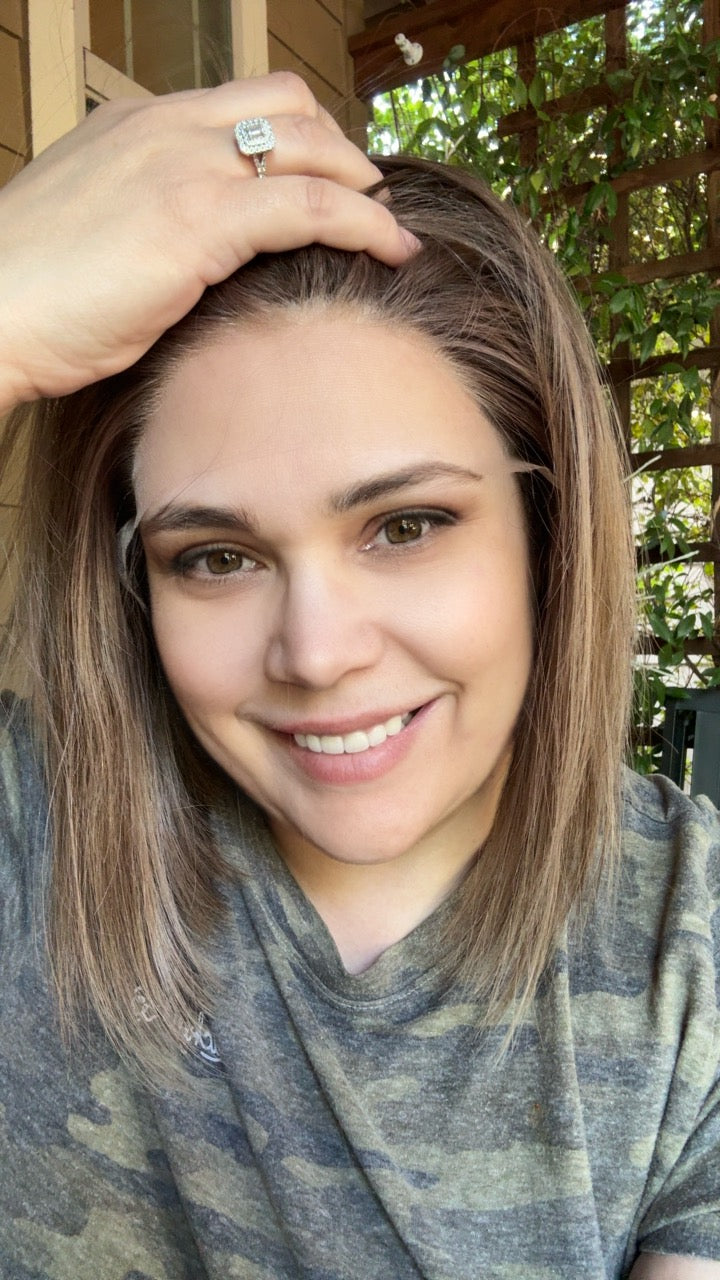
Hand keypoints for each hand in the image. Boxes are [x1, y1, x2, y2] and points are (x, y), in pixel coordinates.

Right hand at [0, 72, 413, 411]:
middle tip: (366, 197)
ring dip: (362, 182)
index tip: (327, 175)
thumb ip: (145, 218)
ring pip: (310, 145)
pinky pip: (314, 204)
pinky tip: (394, 249)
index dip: (299, 135)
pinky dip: (367, 223)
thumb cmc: (28, 295)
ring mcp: (183, 167)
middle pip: (286, 104)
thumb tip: (188, 253)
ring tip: (389, 227)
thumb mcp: (91, 232)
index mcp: (136, 125)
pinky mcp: (200, 220)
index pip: (241, 103)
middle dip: (338, 147)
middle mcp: (165, 129)